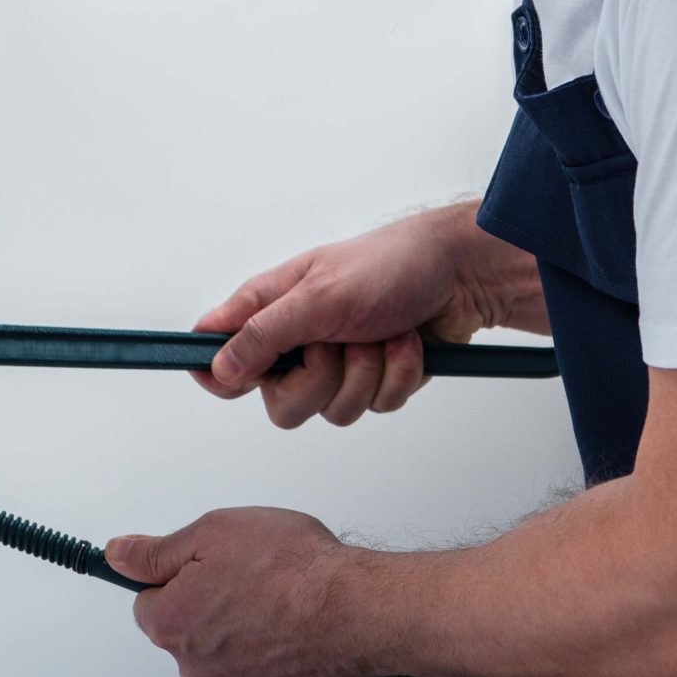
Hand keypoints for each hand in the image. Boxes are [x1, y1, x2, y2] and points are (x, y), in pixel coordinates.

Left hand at [107, 509, 383, 676]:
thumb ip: (159, 551)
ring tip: (293, 605)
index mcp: (174, 625)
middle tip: (258, 579)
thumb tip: (120, 555)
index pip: (150, 605)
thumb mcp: (215, 532)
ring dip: (256, 638)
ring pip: (237, 662)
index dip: (180, 580)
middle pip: (195, 636)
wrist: (360, 610)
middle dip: (219, 610)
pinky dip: (292, 662)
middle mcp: (200, 670)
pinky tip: (311, 634)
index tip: (204, 569)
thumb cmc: (295, 569)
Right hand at [194, 206, 499, 428]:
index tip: (245, 378)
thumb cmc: (389, 265)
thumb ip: (264, 333)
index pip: (217, 352)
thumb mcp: (319, 295)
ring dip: (368, 373)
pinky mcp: (374, 380)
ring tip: (382, 334)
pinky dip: (398, 375)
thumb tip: (218, 367)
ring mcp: (337, 364)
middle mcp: (298, 340)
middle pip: (281, 405)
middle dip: (322, 380)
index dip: (220, 375)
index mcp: (271, 309)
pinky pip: (376, 406)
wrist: (459, 274)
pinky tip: (407, 342)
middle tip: (340, 342)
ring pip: (333, 411)